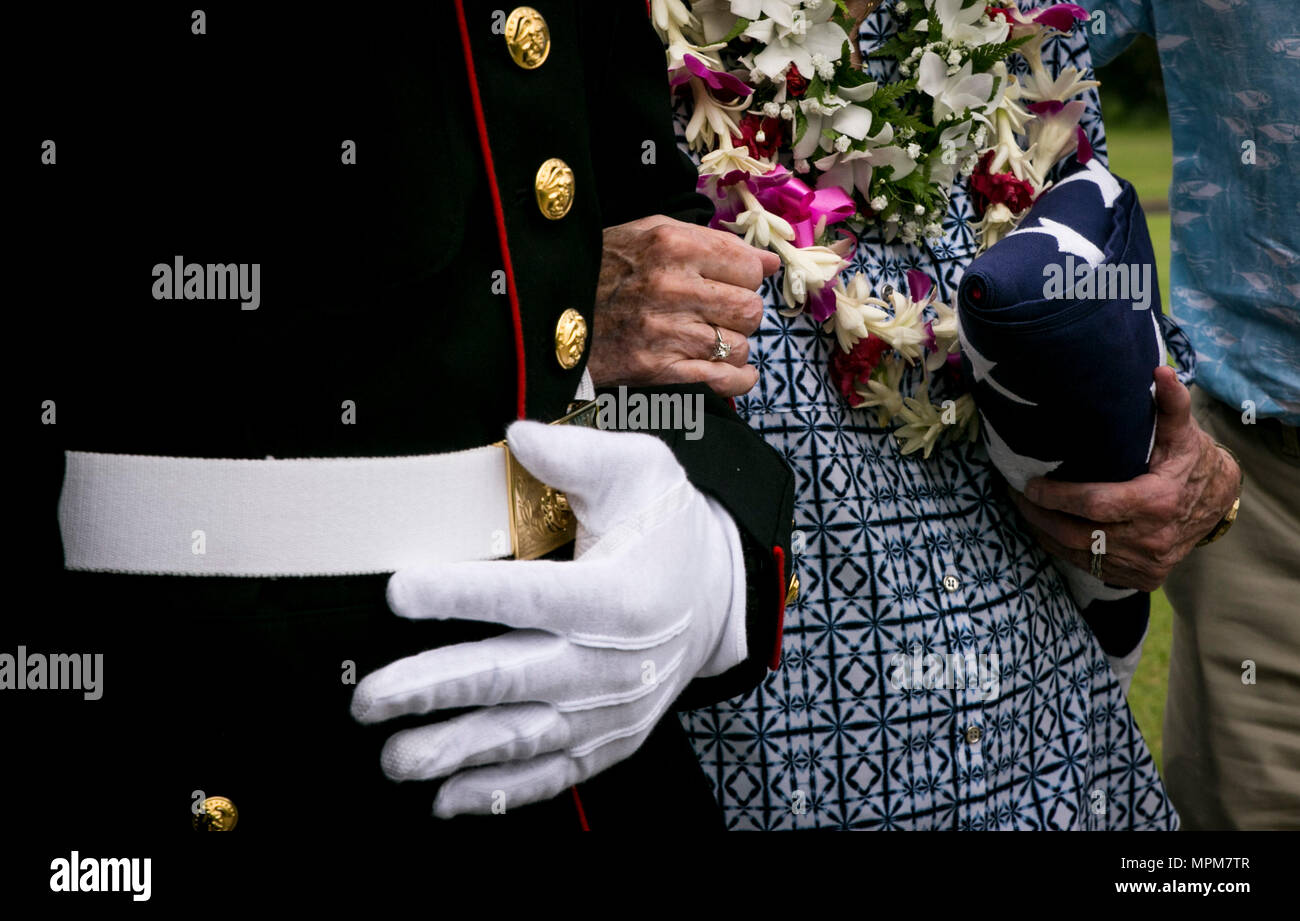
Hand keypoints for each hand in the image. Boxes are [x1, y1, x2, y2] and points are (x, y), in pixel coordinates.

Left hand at [350, 420, 746, 816]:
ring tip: (396, 757)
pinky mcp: (610, 740)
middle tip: (370, 698)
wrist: (718, 596)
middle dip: (435, 689)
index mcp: (617, 594)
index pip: (529, 596)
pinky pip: (553, 774)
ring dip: (456, 750)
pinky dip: (501, 792)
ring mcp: (611, 710)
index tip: (399, 591)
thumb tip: (516, 436)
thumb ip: (576, 459)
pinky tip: (447, 799)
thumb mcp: (640, 472)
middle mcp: (613, 661)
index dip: (461, 595)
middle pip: (513, 677)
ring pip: (525, 736)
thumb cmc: (669, 529)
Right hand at [588, 214, 779, 396]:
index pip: (749, 267)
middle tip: (720, 313)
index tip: (730, 282)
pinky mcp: (657, 371)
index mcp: (672, 245)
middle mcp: (671, 287)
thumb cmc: (606, 269)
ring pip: (740, 346)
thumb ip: (713, 242)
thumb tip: (769, 262)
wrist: (550, 314)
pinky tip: (732, 371)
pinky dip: (737, 379)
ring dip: (732, 346)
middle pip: (750, 309)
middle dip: (742, 314)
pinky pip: (723, 380)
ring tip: (708, 338)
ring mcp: (664, 333)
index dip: (745, 277)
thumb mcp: (651, 235)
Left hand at [1009, 367, 1239, 591]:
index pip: (1093, 505)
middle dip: (1041, 517)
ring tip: (1026, 512)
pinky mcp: (1142, 577)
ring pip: (1081, 555)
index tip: (1029, 485)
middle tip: (1018, 498)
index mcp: (1157, 503)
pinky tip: (1049, 531)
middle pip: (1079, 534)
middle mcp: (1151, 540)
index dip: (1057, 497)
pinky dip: (1067, 551)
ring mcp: (1147, 564)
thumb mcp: (1181, 432)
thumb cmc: (1189, 460)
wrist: (1218, 502)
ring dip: (1048, 535)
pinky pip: (1093, 568)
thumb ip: (1170, 404)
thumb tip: (1159, 371)